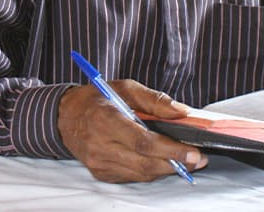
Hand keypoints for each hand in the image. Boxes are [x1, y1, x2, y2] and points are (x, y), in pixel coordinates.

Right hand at [57, 79, 206, 182]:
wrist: (65, 117)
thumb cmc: (97, 98)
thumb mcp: (125, 87)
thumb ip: (155, 100)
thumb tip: (182, 112)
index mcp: (106, 120)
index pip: (143, 142)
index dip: (171, 150)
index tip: (193, 151)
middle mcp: (100, 145)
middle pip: (144, 163)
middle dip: (175, 163)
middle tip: (198, 159)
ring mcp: (99, 163)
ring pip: (141, 174)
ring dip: (166, 169)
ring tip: (186, 160)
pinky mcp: (101, 173)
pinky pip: (132, 177)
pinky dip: (150, 171)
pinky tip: (161, 161)